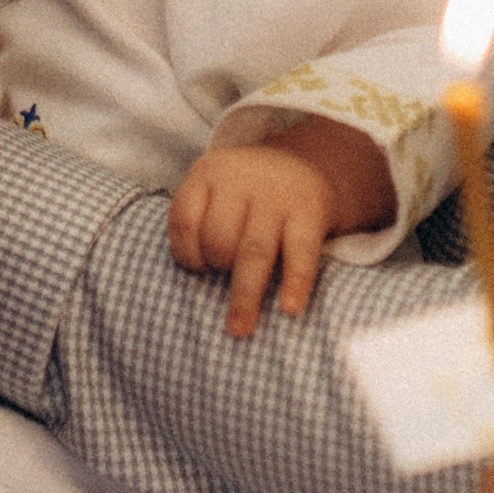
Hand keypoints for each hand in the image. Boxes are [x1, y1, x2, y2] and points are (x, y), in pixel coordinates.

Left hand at [168, 122, 388, 336]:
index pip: (184, 219)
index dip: (186, 253)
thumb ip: (200, 221)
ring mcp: (277, 195)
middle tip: (223, 279)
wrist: (308, 163)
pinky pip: (300, 253)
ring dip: (244, 295)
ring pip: (253, 252)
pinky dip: (295, 282)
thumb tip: (195, 279)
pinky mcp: (310, 211)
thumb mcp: (217, 188)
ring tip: (239, 329)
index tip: (198, 270)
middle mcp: (242, 179)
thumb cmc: (247, 192)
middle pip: (218, 238)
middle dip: (218, 266)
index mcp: (210, 172)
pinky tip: (288, 308)